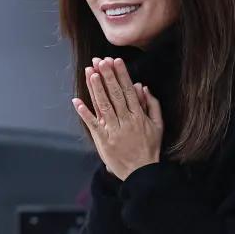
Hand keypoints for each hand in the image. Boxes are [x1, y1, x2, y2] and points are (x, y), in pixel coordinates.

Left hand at [83, 58, 147, 173]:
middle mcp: (125, 121)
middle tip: (100, 60)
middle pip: (114, 95)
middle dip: (107, 76)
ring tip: (90, 72)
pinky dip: (84, 113)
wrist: (141, 172)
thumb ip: (152, 105)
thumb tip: (143, 87)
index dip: (121, 75)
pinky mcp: (103, 140)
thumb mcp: (158, 125)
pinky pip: (92, 125)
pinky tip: (76, 101)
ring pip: (103, 106)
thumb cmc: (149, 148)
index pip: (128, 91)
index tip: (115, 61)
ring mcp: (113, 130)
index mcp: (138, 116)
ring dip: (96, 88)